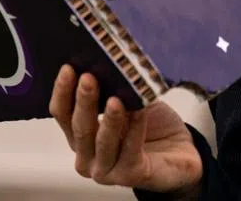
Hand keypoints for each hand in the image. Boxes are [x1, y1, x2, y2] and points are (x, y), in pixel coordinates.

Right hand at [49, 65, 202, 196]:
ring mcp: (106, 170)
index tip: (68, 68)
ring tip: (115, 99)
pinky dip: (136, 129)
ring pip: (102, 142)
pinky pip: (131, 150)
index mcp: (79, 137)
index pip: (62, 114)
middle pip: (80, 128)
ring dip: (109, 119)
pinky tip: (140, 111)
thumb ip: (114, 90)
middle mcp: (87, 157)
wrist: (178, 150)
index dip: (62, 92)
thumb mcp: (129, 102)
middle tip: (88, 78)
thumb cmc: (149, 125)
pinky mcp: (130, 175)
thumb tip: (107, 66)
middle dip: (84, 102)